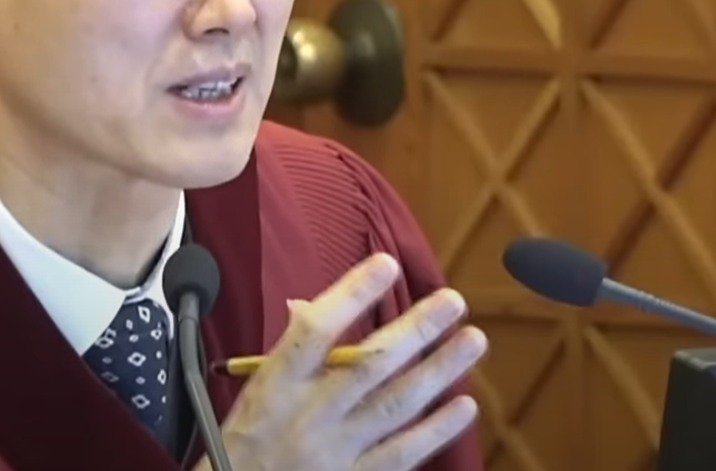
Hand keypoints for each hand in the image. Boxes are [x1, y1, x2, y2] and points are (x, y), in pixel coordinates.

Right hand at [200, 253, 486, 470]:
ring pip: (396, 405)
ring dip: (439, 371)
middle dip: (416, 330)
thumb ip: (289, 351)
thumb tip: (308, 308)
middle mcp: (309, 414)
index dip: (351, 294)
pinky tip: (464, 406)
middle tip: (453, 302)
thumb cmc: (243, 442)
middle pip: (369, 365)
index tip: (385, 264)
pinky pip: (403, 454)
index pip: (314, 330)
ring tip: (473, 340)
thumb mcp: (254, 390)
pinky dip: (435, 430)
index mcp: (276, 383)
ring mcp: (336, 450)